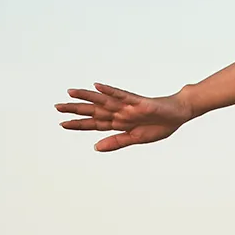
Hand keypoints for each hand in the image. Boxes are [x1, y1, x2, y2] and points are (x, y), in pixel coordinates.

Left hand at [56, 83, 193, 151]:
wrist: (178, 114)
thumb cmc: (159, 125)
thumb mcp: (136, 139)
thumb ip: (116, 142)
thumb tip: (95, 147)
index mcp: (119, 123)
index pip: (95, 123)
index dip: (79, 124)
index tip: (62, 124)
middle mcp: (119, 112)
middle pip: (94, 111)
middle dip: (76, 109)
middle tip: (56, 107)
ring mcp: (127, 106)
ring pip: (103, 101)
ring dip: (86, 97)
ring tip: (70, 92)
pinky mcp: (138, 101)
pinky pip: (122, 95)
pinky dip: (110, 91)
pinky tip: (97, 87)